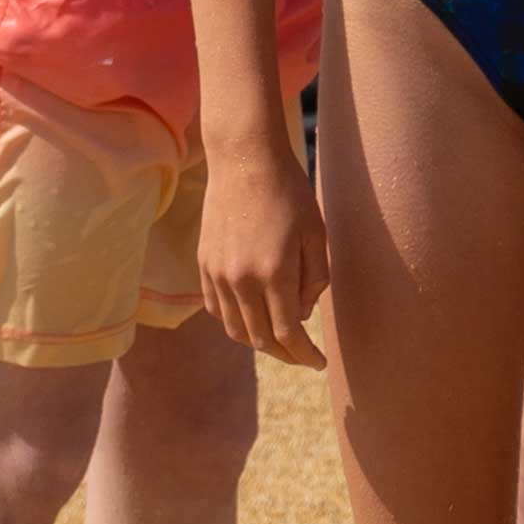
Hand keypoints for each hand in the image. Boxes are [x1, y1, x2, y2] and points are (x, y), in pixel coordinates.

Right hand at [200, 136, 329, 366]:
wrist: (244, 159)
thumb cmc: (289, 192)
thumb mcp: (316, 234)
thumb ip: (314, 279)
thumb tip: (302, 314)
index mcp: (274, 273)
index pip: (288, 333)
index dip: (305, 355)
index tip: (319, 364)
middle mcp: (240, 280)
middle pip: (260, 339)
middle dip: (285, 354)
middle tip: (302, 355)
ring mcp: (217, 273)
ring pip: (235, 328)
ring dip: (258, 342)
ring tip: (278, 340)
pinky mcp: (204, 264)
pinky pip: (216, 308)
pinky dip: (234, 321)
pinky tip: (251, 317)